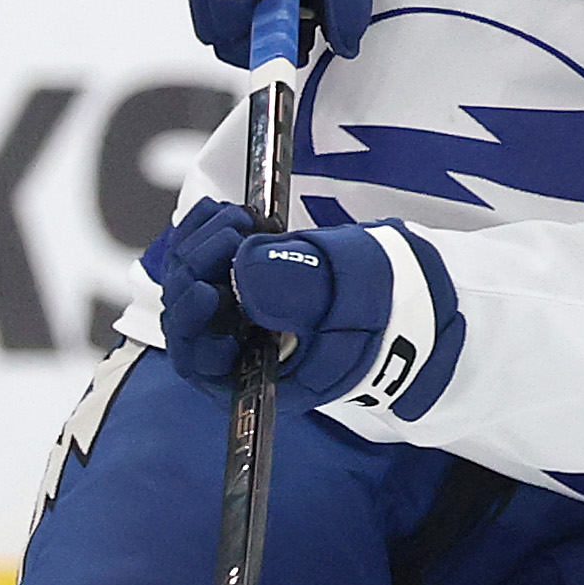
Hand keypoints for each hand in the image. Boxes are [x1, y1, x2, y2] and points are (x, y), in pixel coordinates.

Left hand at [143, 202, 435, 412]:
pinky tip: (224, 211)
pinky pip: (197, 257)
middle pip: (185, 314)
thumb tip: (244, 271)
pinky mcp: (233, 281)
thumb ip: (299, 292)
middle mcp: (236, 349)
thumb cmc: (378, 310)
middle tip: (234, 232)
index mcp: (259, 373)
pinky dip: (204, 230)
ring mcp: (232, 314)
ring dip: (201, 242)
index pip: (199, 360)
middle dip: (199, 268)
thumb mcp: (348, 304)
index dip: (193, 325)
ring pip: (187, 280)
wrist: (398, 287)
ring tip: (240, 218)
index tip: (207, 289)